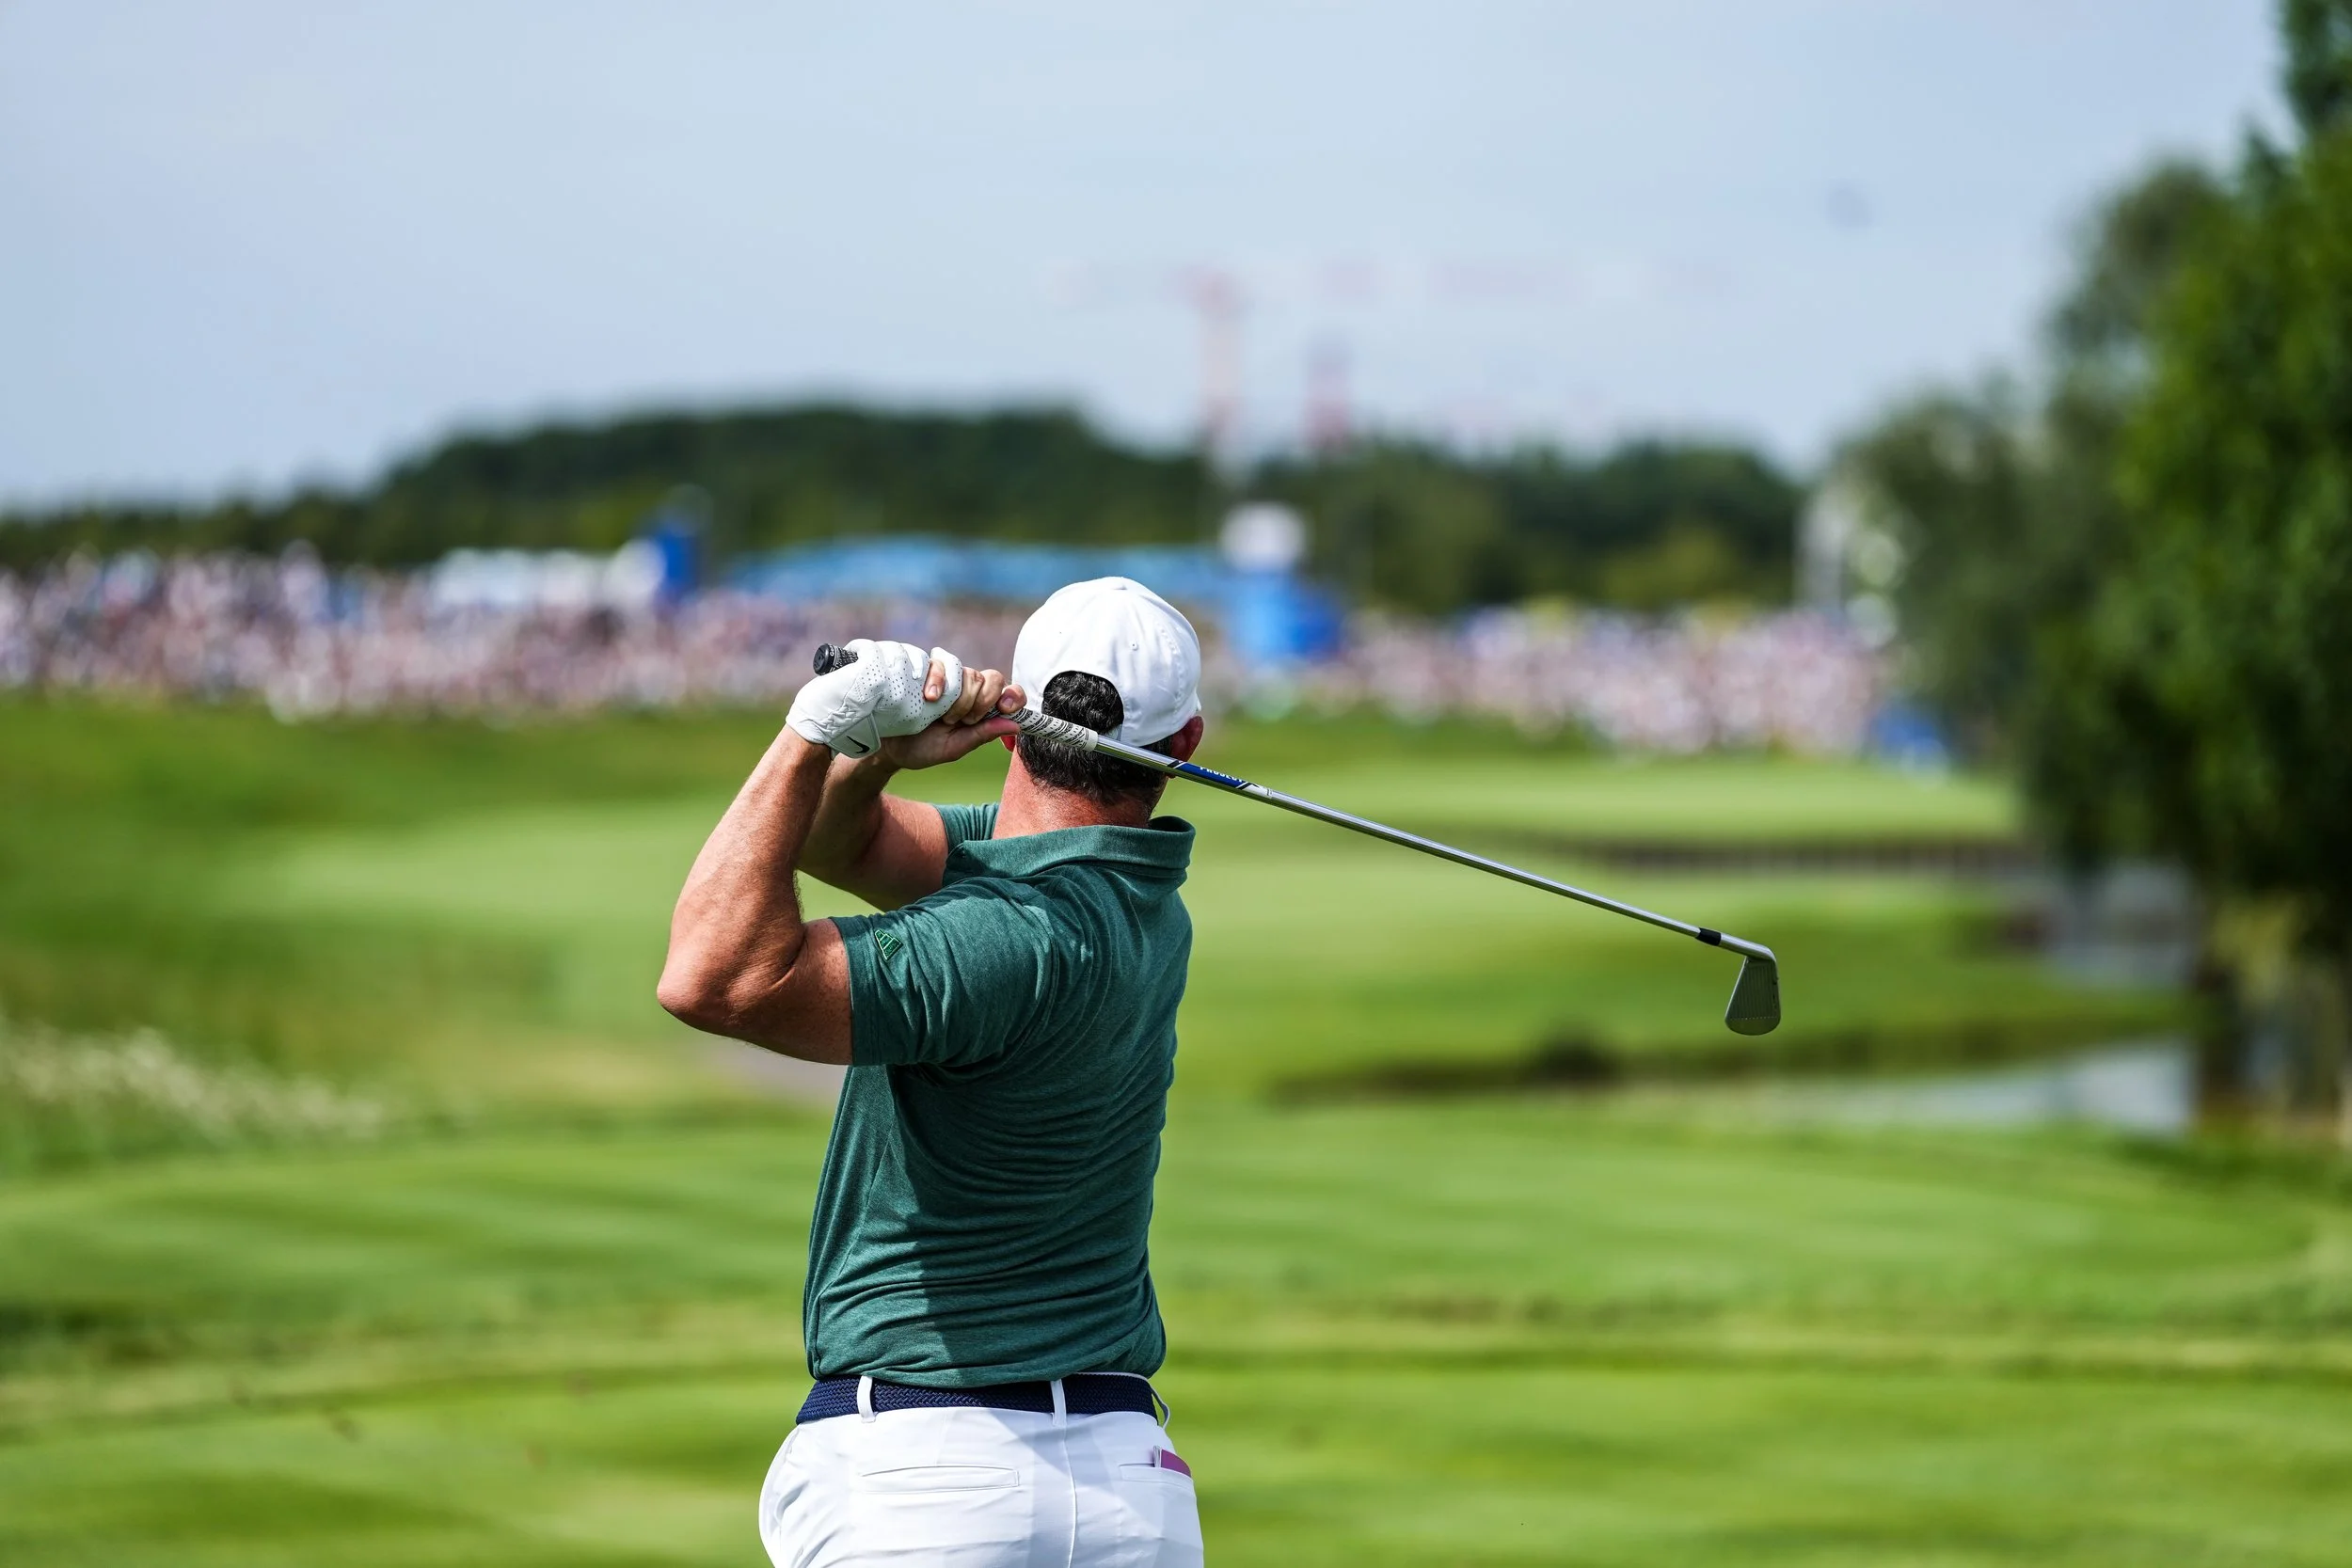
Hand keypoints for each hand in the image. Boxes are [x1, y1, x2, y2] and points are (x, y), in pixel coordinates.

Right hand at [879, 656, 1024, 770]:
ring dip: (960, 696)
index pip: (1007, 690)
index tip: (1005, 708)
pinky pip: (939, 662)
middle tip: (962, 721)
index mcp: (979, 707)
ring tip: (942, 717)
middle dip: (981, 701)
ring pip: (968, 671)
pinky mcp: (923, 669)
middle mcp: (965, 688)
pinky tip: (929, 698)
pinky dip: (938, 680)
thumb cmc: (921, 748)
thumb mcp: (954, 748)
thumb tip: (1015, 725)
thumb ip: (982, 735)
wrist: (886, 746)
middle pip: (990, 678)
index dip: (1013, 695)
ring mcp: (944, 677)